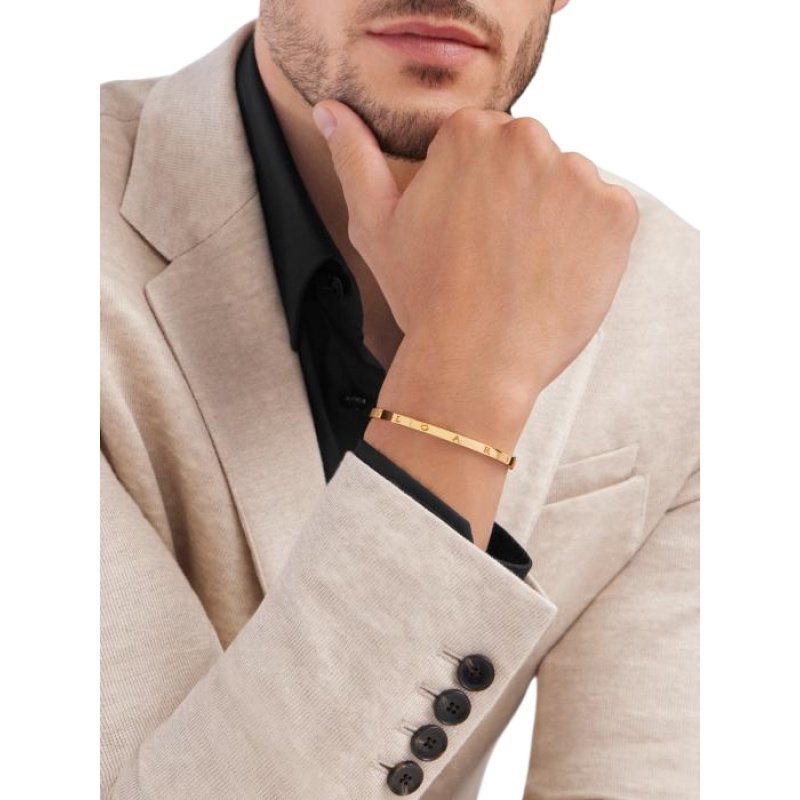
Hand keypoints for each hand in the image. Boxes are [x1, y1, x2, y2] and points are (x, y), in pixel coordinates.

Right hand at [312, 101, 638, 417]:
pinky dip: (590, 242)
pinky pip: (606, 215)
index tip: (467, 232)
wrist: (474, 362)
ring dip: (554, 217)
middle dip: (516, 196)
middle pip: (529, 159)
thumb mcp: (375, 225)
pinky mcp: (617, 213)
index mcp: (469, 134)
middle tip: (494, 254)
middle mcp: (527, 140)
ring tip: (524, 268)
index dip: (473, 192)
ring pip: (568, 186)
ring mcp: (578, 175)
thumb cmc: (423, 297)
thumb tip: (330, 111)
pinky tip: (555, 274)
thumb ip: (354, 158)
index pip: (483, 144)